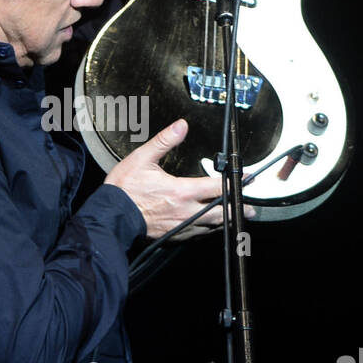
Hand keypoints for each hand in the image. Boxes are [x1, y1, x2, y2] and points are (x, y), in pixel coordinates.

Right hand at [104, 117, 254, 239]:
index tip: (247, 180)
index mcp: (181, 191)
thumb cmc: (124, 189)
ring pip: (211, 226)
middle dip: (238, 209)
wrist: (111, 216)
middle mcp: (185, 211)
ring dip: (225, 221)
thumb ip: (164, 141)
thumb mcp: (142, 159)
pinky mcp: (174, 236)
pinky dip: (208, 230)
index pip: (216, 187)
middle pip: (220, 212)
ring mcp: (181, 226)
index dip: (235, 183)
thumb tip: (181, 126)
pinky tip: (211, 227)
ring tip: (236, 218)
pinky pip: (198, 235)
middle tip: (250, 208)